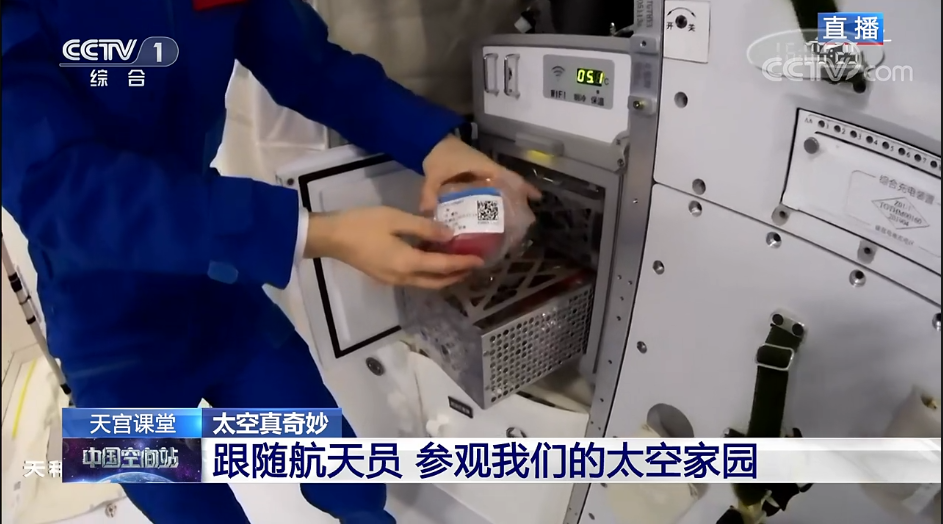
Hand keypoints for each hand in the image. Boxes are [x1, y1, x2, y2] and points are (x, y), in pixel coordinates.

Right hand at [304, 207, 484, 288]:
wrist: (330, 237)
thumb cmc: (362, 224)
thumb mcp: (396, 219)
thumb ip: (424, 227)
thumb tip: (449, 234)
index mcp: (407, 263)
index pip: (443, 266)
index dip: (463, 263)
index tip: (480, 259)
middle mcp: (403, 277)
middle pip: (436, 282)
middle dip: (456, 275)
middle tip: (472, 265)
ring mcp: (392, 280)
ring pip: (425, 283)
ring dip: (443, 276)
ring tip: (457, 265)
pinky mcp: (385, 276)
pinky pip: (414, 279)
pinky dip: (428, 273)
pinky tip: (432, 260)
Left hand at [420, 135, 540, 212]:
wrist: (430, 141)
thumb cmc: (439, 155)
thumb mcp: (435, 174)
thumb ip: (430, 192)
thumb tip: (427, 212)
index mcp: (484, 166)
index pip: (509, 177)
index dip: (524, 187)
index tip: (536, 198)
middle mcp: (487, 170)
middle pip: (509, 184)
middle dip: (519, 198)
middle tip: (524, 218)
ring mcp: (481, 173)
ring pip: (500, 187)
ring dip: (508, 200)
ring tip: (513, 220)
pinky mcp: (473, 177)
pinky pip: (488, 189)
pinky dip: (493, 200)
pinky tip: (491, 215)